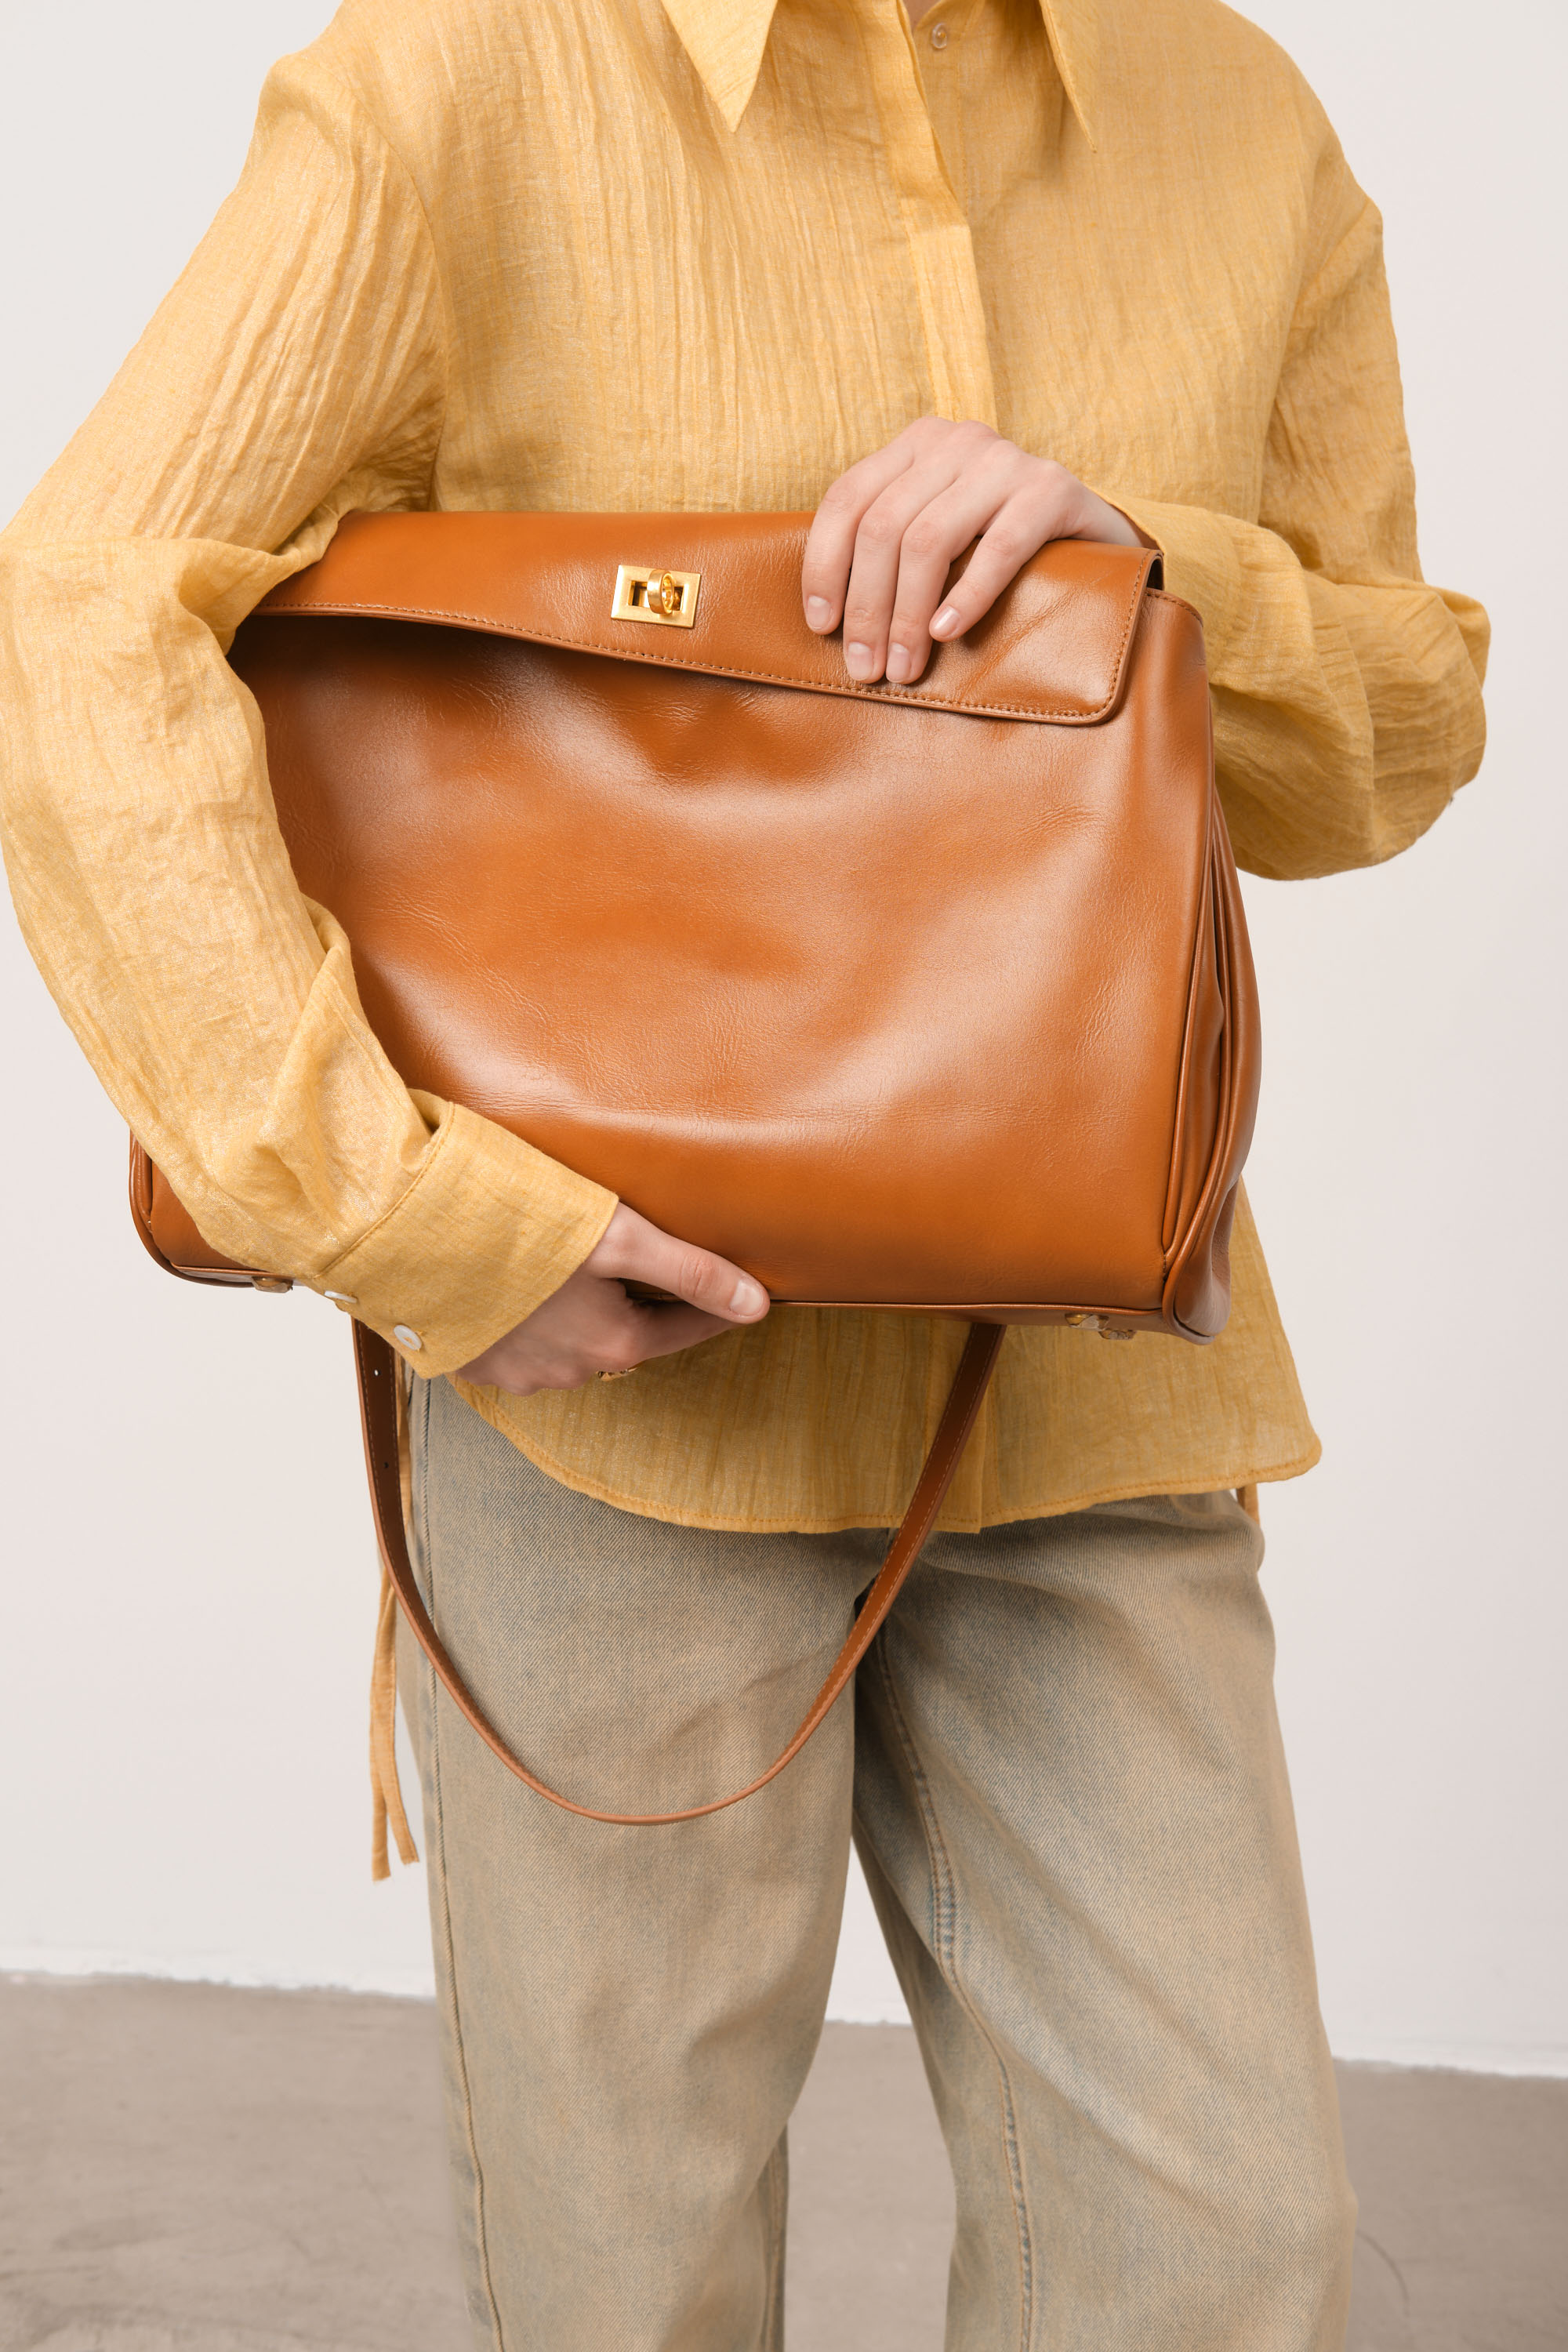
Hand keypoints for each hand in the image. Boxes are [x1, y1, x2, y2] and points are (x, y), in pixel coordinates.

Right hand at [454, 1202, 768, 1396]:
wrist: (406, 1233)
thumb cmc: (516, 1225)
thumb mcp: (618, 1236)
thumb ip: (690, 1271)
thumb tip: (760, 1305)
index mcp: (613, 1344)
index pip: (684, 1327)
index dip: (711, 1302)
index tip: (735, 1289)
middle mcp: (568, 1372)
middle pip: (625, 1333)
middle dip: (639, 1301)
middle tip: (644, 1260)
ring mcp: (515, 1373)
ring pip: (570, 1341)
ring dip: (580, 1310)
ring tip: (576, 1264)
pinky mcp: (470, 1362)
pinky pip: (519, 1342)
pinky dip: (530, 1316)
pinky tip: (520, 1279)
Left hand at [802, 417, 1144, 686]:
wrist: (1098, 541)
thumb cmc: (1000, 550)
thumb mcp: (939, 536)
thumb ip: (889, 552)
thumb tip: (828, 621)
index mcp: (917, 444)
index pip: (847, 498)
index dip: (824, 565)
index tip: (821, 626)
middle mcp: (957, 441)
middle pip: (884, 527)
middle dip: (867, 607)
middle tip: (866, 668)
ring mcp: (1006, 460)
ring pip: (929, 539)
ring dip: (909, 615)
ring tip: (905, 667)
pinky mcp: (1053, 489)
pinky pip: (997, 549)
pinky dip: (966, 596)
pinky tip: (948, 634)